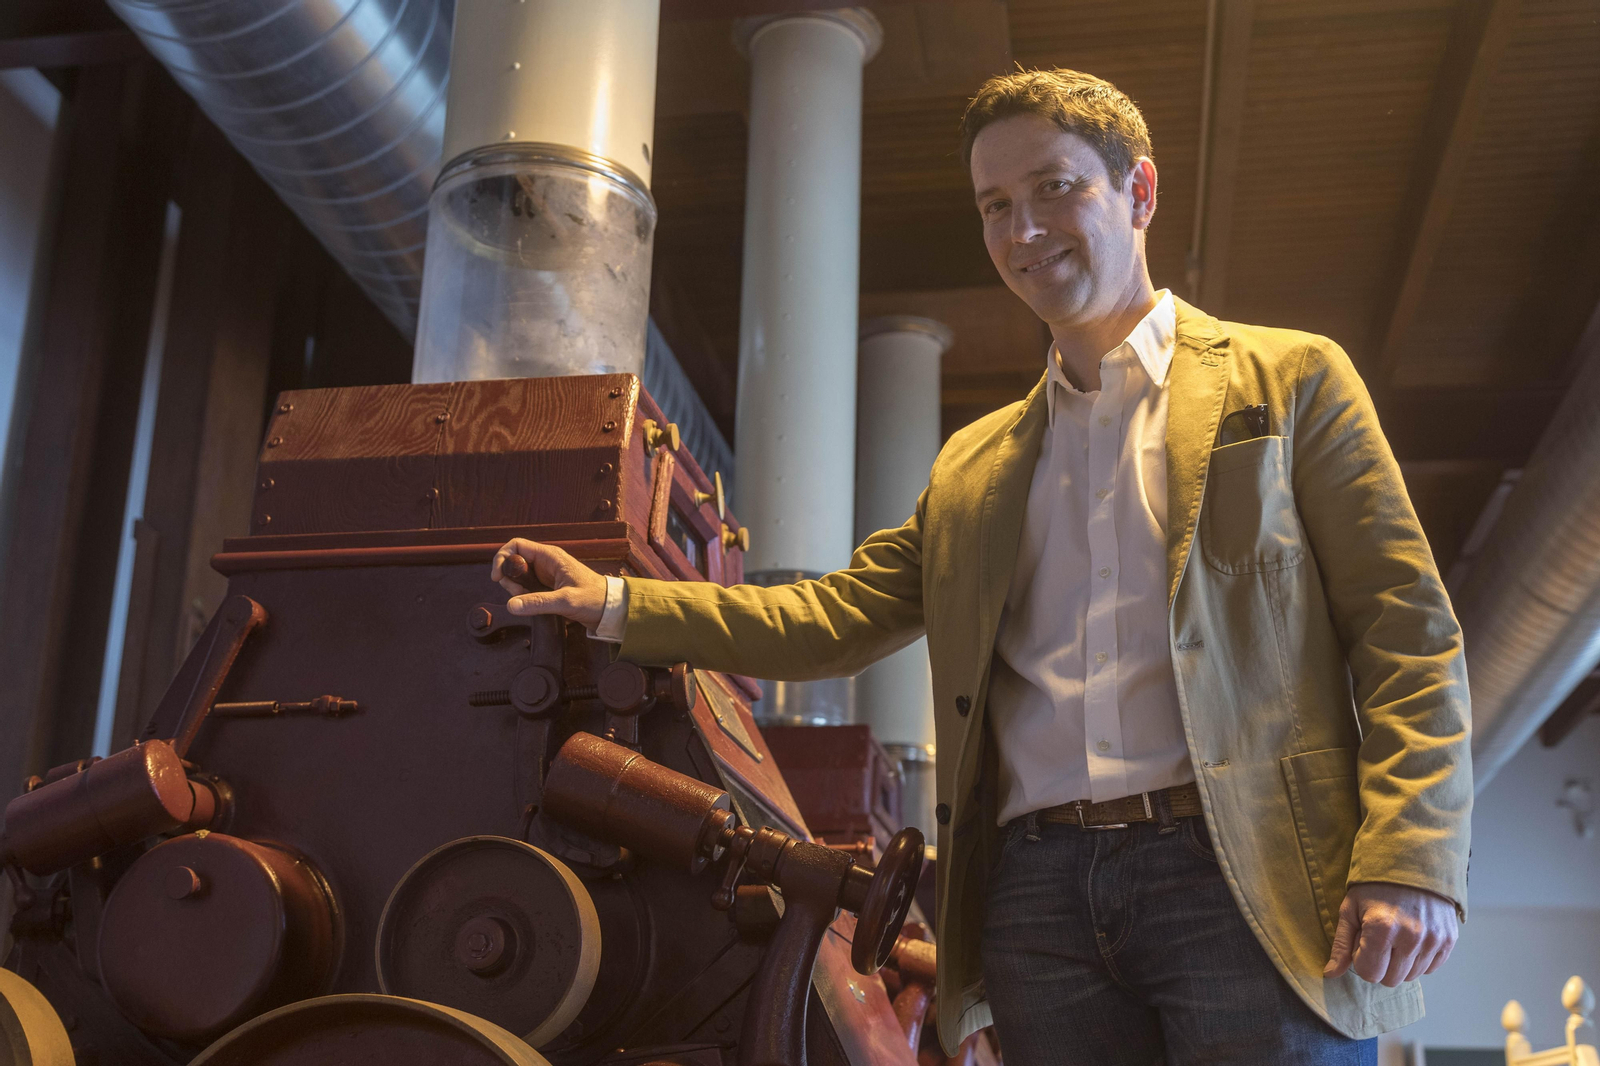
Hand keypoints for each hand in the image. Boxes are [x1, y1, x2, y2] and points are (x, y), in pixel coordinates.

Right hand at [490, 539, 607, 630]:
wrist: (611, 609)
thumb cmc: (595, 599)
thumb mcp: (566, 600)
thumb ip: (539, 602)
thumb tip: (512, 605)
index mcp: (550, 556)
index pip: (517, 545)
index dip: (502, 557)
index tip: (497, 576)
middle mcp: (546, 562)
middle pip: (514, 561)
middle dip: (509, 578)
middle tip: (517, 594)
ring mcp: (546, 574)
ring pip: (519, 576)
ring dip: (516, 589)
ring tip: (528, 601)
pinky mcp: (547, 586)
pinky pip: (527, 587)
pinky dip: (524, 596)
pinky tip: (533, 605)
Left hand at [1323, 881, 1457, 985]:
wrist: (1413, 862)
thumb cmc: (1375, 886)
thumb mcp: (1350, 908)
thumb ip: (1341, 944)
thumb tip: (1330, 974)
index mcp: (1382, 928)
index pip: (1369, 973)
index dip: (1362, 959)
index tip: (1363, 941)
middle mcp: (1411, 937)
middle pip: (1391, 979)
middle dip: (1381, 964)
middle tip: (1380, 940)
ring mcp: (1433, 939)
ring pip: (1411, 976)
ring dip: (1400, 963)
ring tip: (1397, 936)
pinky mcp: (1449, 940)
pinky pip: (1430, 968)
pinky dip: (1419, 959)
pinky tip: (1413, 938)